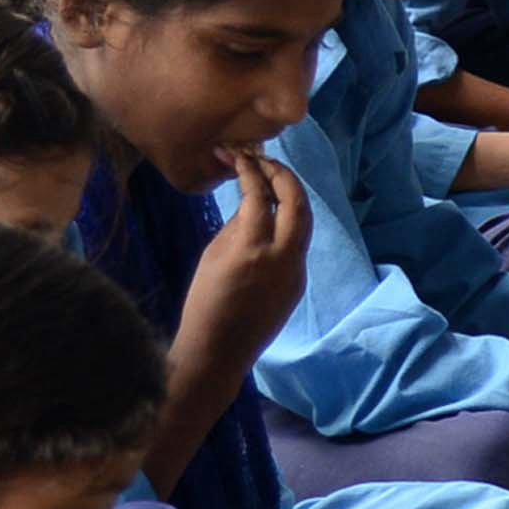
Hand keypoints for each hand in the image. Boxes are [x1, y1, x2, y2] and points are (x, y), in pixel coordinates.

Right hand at [184, 148, 312, 386]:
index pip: (259, 196)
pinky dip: (290, 222)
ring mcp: (296, 272)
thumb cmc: (204, 304)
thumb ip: (237, 226)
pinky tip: (273, 217)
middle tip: (265, 162)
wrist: (219, 352)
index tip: (240, 156)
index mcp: (253, 249)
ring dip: (292, 197)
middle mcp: (283, 258)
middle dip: (283, 176)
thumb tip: (252, 203)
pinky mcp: (299, 284)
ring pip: (305, 222)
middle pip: (297, 203)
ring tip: (272, 182)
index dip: (250, 170)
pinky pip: (299, 244)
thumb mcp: (212, 256)